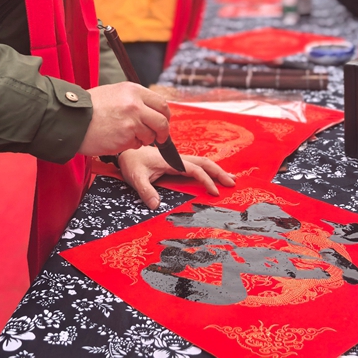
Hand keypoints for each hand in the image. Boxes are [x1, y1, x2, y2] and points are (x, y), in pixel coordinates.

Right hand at [78, 82, 170, 155]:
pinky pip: (137, 144)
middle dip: (163, 132)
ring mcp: (131, 122)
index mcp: (133, 90)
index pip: (161, 103)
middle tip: (160, 138)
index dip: (165, 116)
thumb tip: (152, 111)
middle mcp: (135, 104)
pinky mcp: (126, 138)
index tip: (164, 122)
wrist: (72, 119)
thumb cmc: (90, 108)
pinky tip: (117, 138)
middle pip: (162, 121)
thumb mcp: (115, 93)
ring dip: (143, 139)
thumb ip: (135, 100)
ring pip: (150, 136)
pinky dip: (130, 144)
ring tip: (126, 135)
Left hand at [118, 146, 235, 209]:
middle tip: (232, 183)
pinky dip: (207, 170)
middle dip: (219, 172)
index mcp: (171, 161)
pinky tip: (213, 176)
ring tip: (229, 179)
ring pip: (201, 162)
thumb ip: (145, 191)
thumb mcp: (135, 177)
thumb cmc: (131, 163)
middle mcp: (176, 159)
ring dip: (216, 170)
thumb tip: (156, 205)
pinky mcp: (175, 162)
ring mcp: (176, 160)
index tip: (214, 192)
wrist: (125, 152)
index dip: (206, 180)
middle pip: (204, 162)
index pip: (195, 169)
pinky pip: (195, 165)